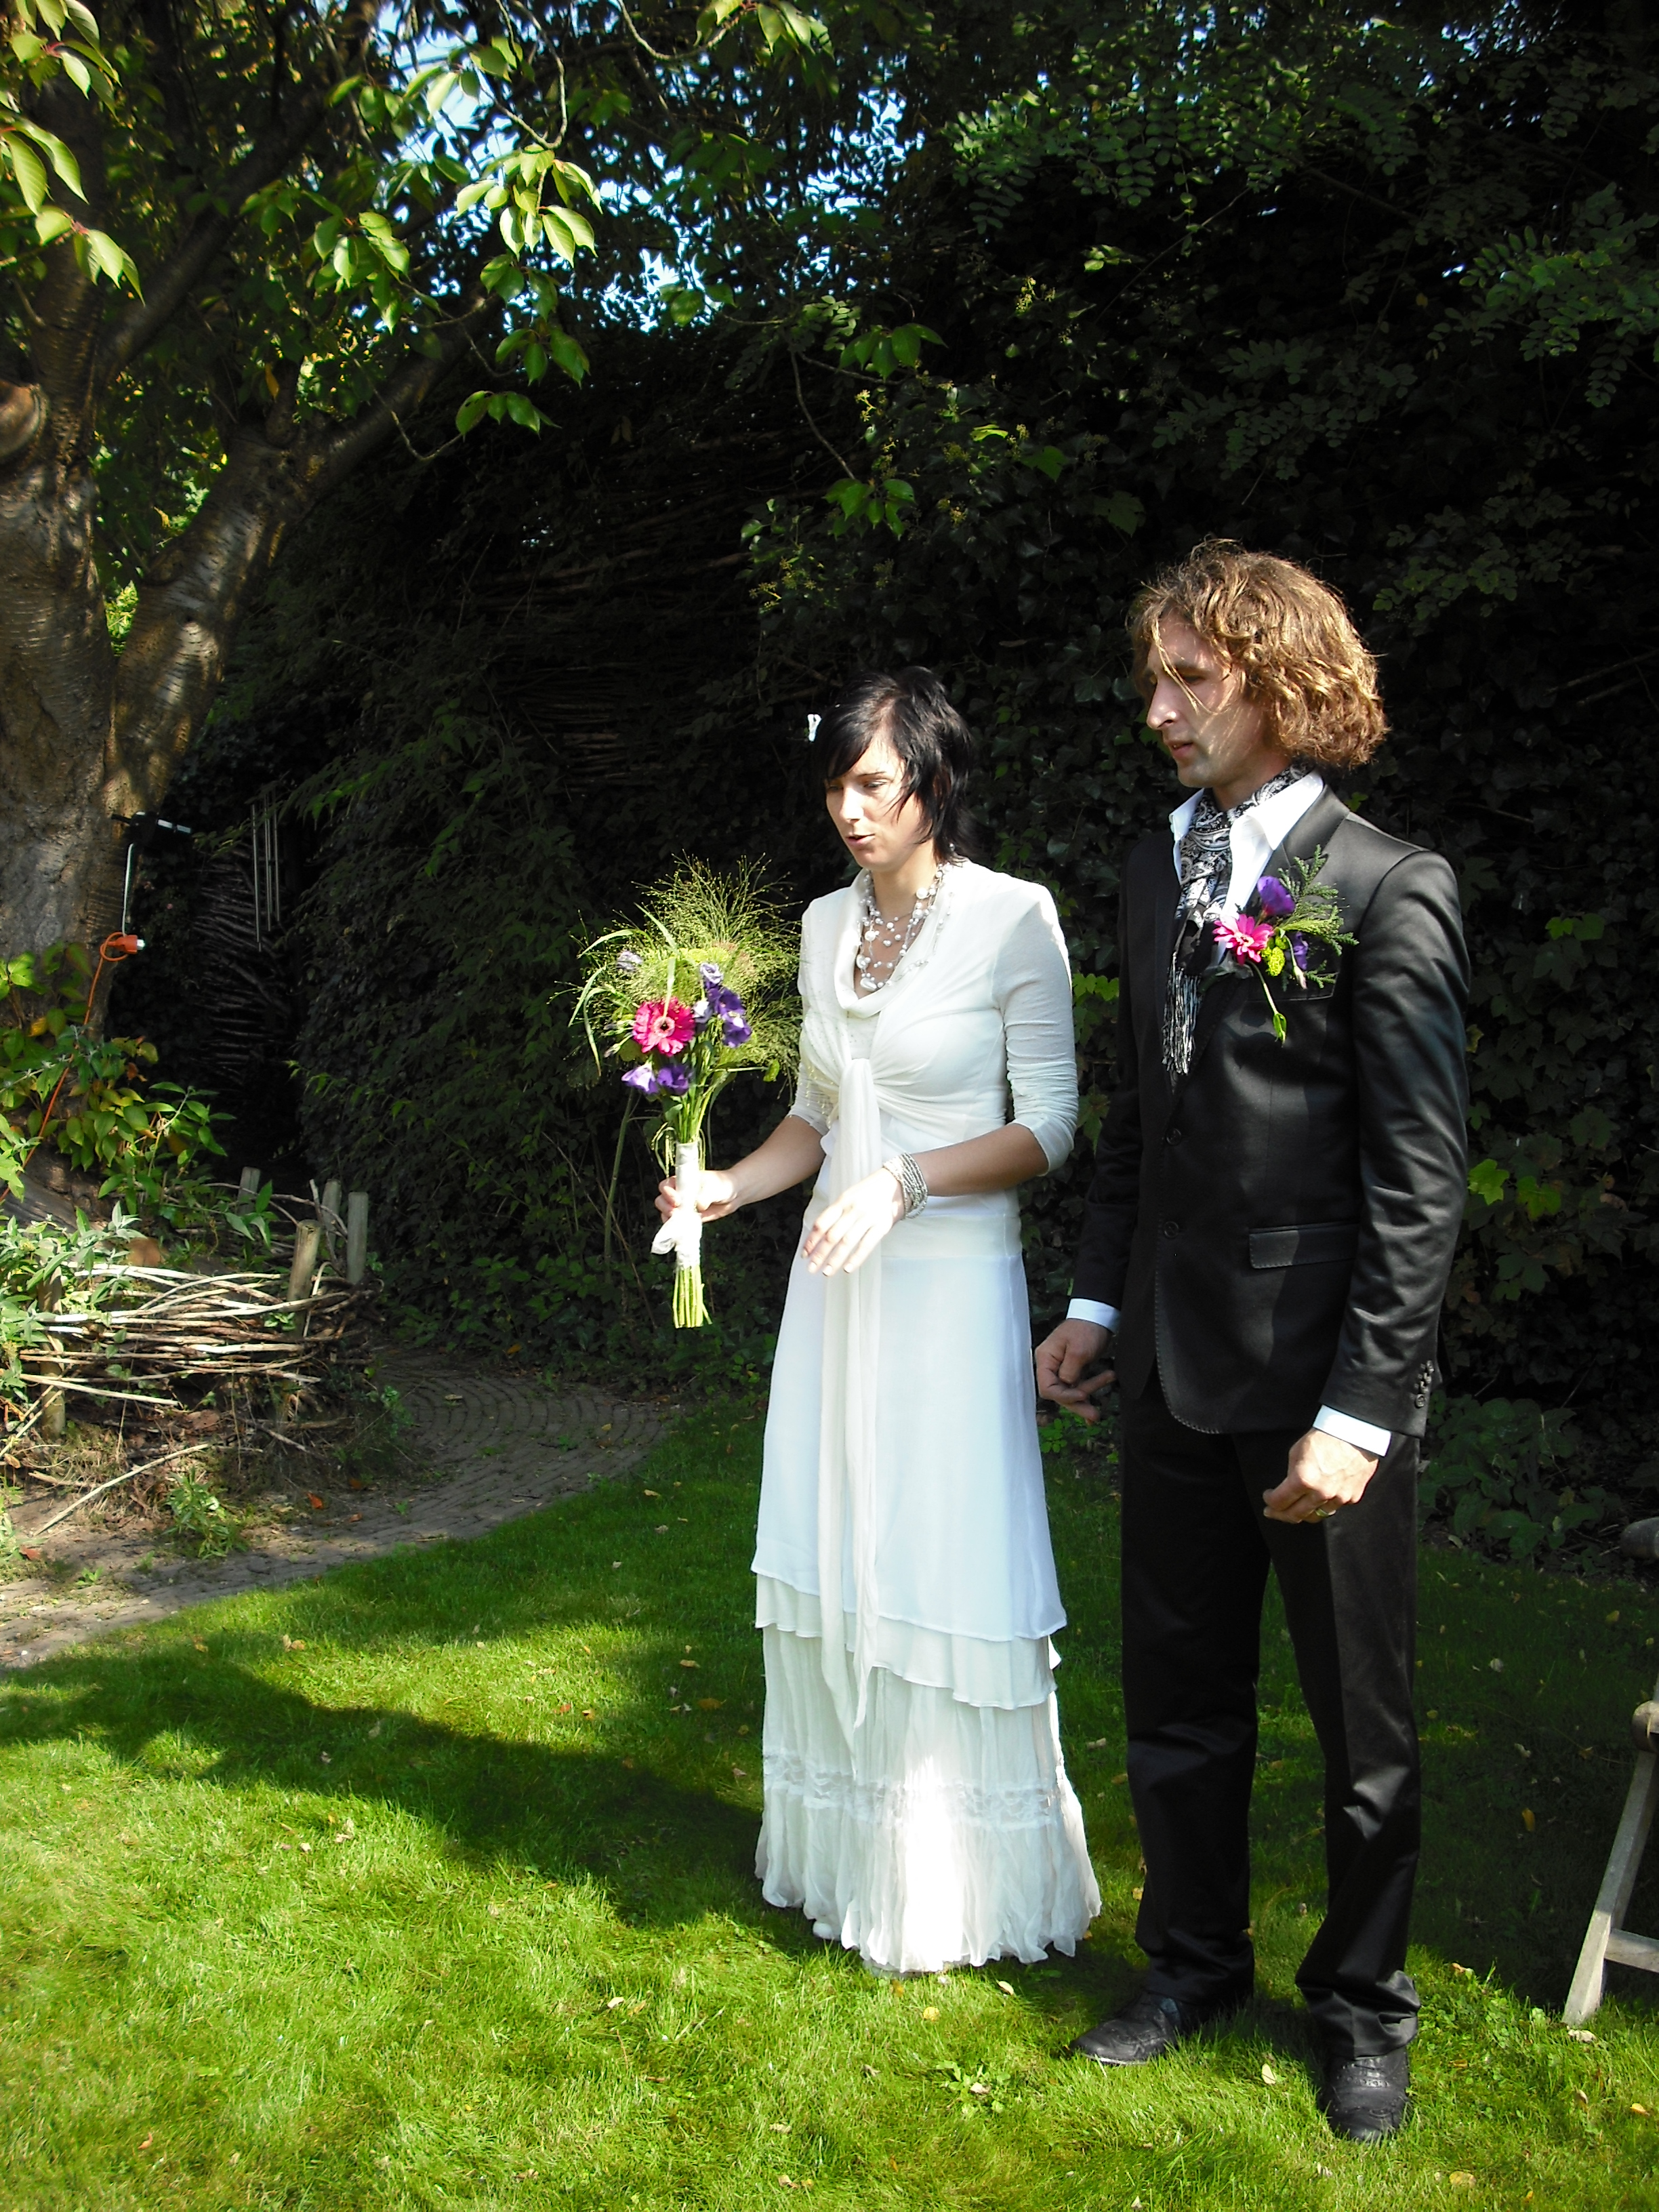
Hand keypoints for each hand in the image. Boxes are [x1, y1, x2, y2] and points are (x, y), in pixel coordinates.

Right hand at [655, 1169, 739, 1226]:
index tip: (677, 1201)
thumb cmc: (722, 1184)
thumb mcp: (714, 1187)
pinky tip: (681, 1231)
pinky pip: (677, 1224)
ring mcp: (682, 1206)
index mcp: (681, 1181)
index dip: (667, 1193)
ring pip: (666, 1213)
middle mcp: (678, 1193)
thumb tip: (698, 1207)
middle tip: (675, 1213)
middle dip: (665, 1207)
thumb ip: (705, 1195)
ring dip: (668, 1219)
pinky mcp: (688, 1218)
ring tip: (678, 1222)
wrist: (733, 1194)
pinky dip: (677, 1228)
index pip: (665, 1186)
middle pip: (661, 1200)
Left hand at [802, 1168, 903, 1277]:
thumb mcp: (849, 1196)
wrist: (898, 1182)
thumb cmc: (871, 1191)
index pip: (821, 1223)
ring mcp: (868, 1217)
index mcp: (842, 1201)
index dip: (811, 1240)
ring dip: (835, 1259)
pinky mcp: (882, 1225)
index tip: (805, 1255)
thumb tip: (820, 1236)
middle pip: (832, 1235)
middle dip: (820, 1254)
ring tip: (826, 1272)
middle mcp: (853, 1209)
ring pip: (847, 1242)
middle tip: (811, 1269)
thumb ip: (837, 1213)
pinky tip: (847, 1268)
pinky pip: (866, 1244)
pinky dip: (856, 1258)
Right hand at [1034, 1319, 1115, 1424]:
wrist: (1098, 1315)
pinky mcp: (1074, 1369)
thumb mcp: (1078, 1349)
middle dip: (1077, 1404)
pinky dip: (1088, 1393)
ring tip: (1099, 1411)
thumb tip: (1067, 1386)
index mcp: (1046, 1359)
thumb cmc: (1086, 1328)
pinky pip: (1078, 1386)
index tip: (1082, 1396)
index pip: (1048, 1387)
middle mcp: (1051, 1366)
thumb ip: (1070, 1370)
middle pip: (1059, 1393)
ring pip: (1070, 1391)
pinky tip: (1096, 1405)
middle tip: (1094, 1415)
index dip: (1063, 1396)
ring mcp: (1062, 1368)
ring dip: (1086, 1400)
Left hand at [1262, 1429, 1379, 1524]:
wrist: (1355, 1432)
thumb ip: (1291, 1474)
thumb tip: (1289, 1487)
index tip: (1268, 1497)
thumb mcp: (1296, 1452)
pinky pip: (1334, 1507)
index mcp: (1303, 1480)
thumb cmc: (1325, 1436)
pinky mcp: (1353, 1497)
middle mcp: (1321, 1493)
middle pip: (1296, 1515)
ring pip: (1316, 1516)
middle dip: (1281, 1514)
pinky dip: (1325, 1505)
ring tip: (1296, 1509)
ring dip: (1303, 1513)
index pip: (1280, 1501)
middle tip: (1274, 1512)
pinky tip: (1319, 1499)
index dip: (1270, 1501)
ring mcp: (1339, 1498)